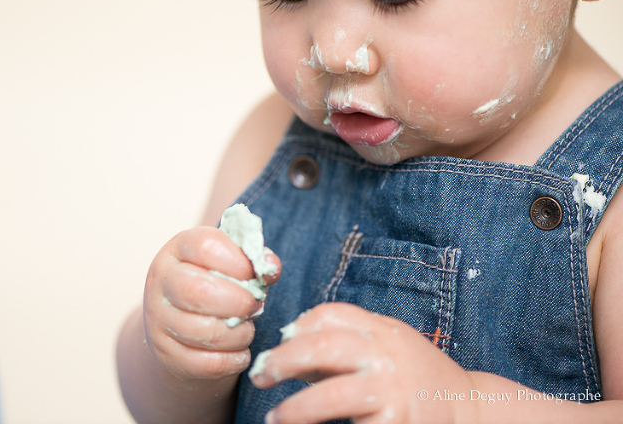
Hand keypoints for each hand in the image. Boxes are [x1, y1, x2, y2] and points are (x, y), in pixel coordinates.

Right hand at [143, 226, 281, 381]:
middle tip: (254, 305)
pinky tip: (239, 350)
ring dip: (240, 333)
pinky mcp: (167, 355)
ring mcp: (159, 320)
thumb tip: (271, 266)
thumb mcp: (228, 264)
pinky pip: (209, 363)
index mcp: (178, 250)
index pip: (204, 246)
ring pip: (207, 332)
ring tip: (246, 328)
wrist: (178, 326)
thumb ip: (252, 260)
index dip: (237, 261)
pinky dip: (234, 359)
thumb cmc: (213, 285)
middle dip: (239, 302)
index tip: (251, 273)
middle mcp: (162, 281)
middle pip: (199, 292)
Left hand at [250, 302, 475, 423]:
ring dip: (295, 409)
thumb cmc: (416, 375)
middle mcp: (385, 356)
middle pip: (323, 347)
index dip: (300, 325)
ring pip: (330, 397)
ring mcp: (390, 392)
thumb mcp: (387, 345)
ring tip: (274, 417)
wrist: (468, 409)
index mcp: (382, 331)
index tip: (281, 341)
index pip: (333, 314)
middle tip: (261, 374)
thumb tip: (288, 350)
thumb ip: (347, 342)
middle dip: (284, 361)